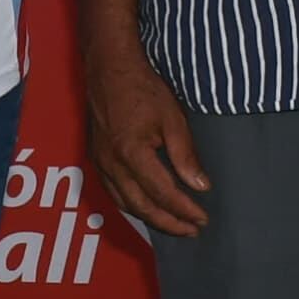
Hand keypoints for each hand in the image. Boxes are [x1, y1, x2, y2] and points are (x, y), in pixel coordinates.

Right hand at [80, 35, 209, 236]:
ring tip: (175, 225)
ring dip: (151, 219)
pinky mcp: (96, 159)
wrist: (108, 68)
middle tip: (192, 230)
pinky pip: (114, 193)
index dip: (185, 210)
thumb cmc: (141, 88)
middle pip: (142, 207)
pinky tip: (147, 209)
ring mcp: (100, 163)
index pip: (163, 193)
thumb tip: (200, 185)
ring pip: (125, 204)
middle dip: (169, 223)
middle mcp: (112, 163)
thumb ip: (186, 155)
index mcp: (132, 153)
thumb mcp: (172, 118)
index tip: (202, 219)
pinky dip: (133, 207)